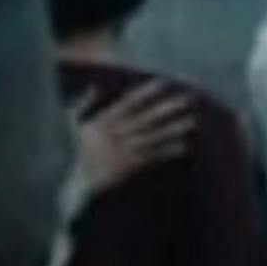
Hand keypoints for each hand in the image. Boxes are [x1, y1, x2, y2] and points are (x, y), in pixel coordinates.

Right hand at [74, 79, 208, 201]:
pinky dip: (167, 151)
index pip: (127, 104)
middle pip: (145, 119)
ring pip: (152, 138)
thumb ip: (82, 104)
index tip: (164, 83)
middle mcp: (115, 135)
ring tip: (192, 121)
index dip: (145, 93)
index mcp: (102, 122)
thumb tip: (93, 86)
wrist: (78, 182)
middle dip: (167, 108)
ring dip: (173, 129)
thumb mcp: (74, 125)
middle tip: (187, 99)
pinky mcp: (130, 167)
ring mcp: (124, 152)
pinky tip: (184, 145)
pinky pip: (152, 157)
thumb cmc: (77, 151)